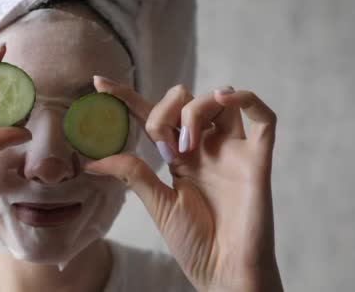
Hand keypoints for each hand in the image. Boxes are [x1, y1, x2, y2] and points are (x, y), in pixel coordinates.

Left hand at [84, 77, 282, 291]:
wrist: (224, 272)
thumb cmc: (194, 243)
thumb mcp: (158, 204)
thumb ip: (132, 174)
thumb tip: (91, 160)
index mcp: (180, 157)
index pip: (152, 117)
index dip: (127, 97)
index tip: (99, 83)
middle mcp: (205, 148)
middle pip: (185, 100)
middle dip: (166, 110)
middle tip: (164, 147)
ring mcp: (232, 151)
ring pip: (218, 101)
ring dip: (196, 110)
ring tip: (186, 145)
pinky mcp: (258, 160)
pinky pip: (263, 118)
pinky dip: (246, 99)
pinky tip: (225, 98)